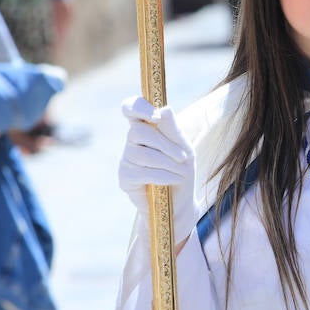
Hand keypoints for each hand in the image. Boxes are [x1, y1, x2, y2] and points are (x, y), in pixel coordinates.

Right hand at [120, 96, 196, 243]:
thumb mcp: (184, 148)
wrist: (180, 202)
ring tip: (181, 172)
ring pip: (143, 154)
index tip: (154, 116)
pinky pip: (142, 172)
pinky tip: (173, 180)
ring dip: (168, 163)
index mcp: (145, 126)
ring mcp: (126, 158)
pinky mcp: (125, 177)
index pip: (130, 107)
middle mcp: (131, 140)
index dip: (137, 107)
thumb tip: (165, 109)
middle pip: (138, 131)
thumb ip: (173, 131)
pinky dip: (163, 176)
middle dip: (165, 145)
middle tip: (183, 157)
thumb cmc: (181, 169)